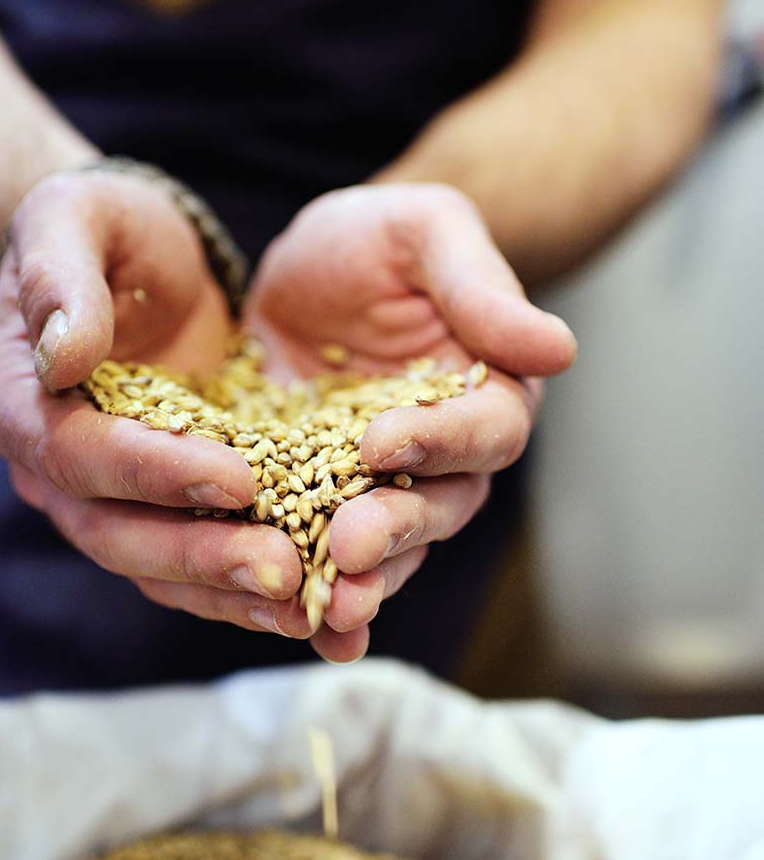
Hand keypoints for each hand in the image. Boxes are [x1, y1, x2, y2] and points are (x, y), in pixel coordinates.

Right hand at [0, 168, 307, 623]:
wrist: (141, 264)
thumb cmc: (105, 230)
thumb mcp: (75, 216)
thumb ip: (58, 275)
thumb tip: (61, 355)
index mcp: (15, 402)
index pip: (75, 453)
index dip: (151, 471)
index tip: (237, 478)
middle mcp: (48, 467)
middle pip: (113, 532)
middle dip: (198, 554)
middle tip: (283, 569)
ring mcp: (100, 496)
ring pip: (153, 565)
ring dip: (226, 587)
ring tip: (305, 601)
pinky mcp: (153, 507)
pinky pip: (189, 562)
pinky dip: (240, 588)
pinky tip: (303, 601)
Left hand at [241, 183, 577, 661]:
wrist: (300, 275)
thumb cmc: (373, 241)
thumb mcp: (422, 233)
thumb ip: (479, 287)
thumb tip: (559, 349)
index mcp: (484, 389)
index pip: (484, 428)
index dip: (440, 440)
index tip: (381, 442)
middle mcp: (444, 453)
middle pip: (440, 505)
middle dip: (396, 529)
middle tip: (349, 547)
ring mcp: (383, 487)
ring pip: (390, 546)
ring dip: (363, 580)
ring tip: (329, 609)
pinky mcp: (322, 503)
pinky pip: (326, 552)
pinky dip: (316, 588)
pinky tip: (302, 627)